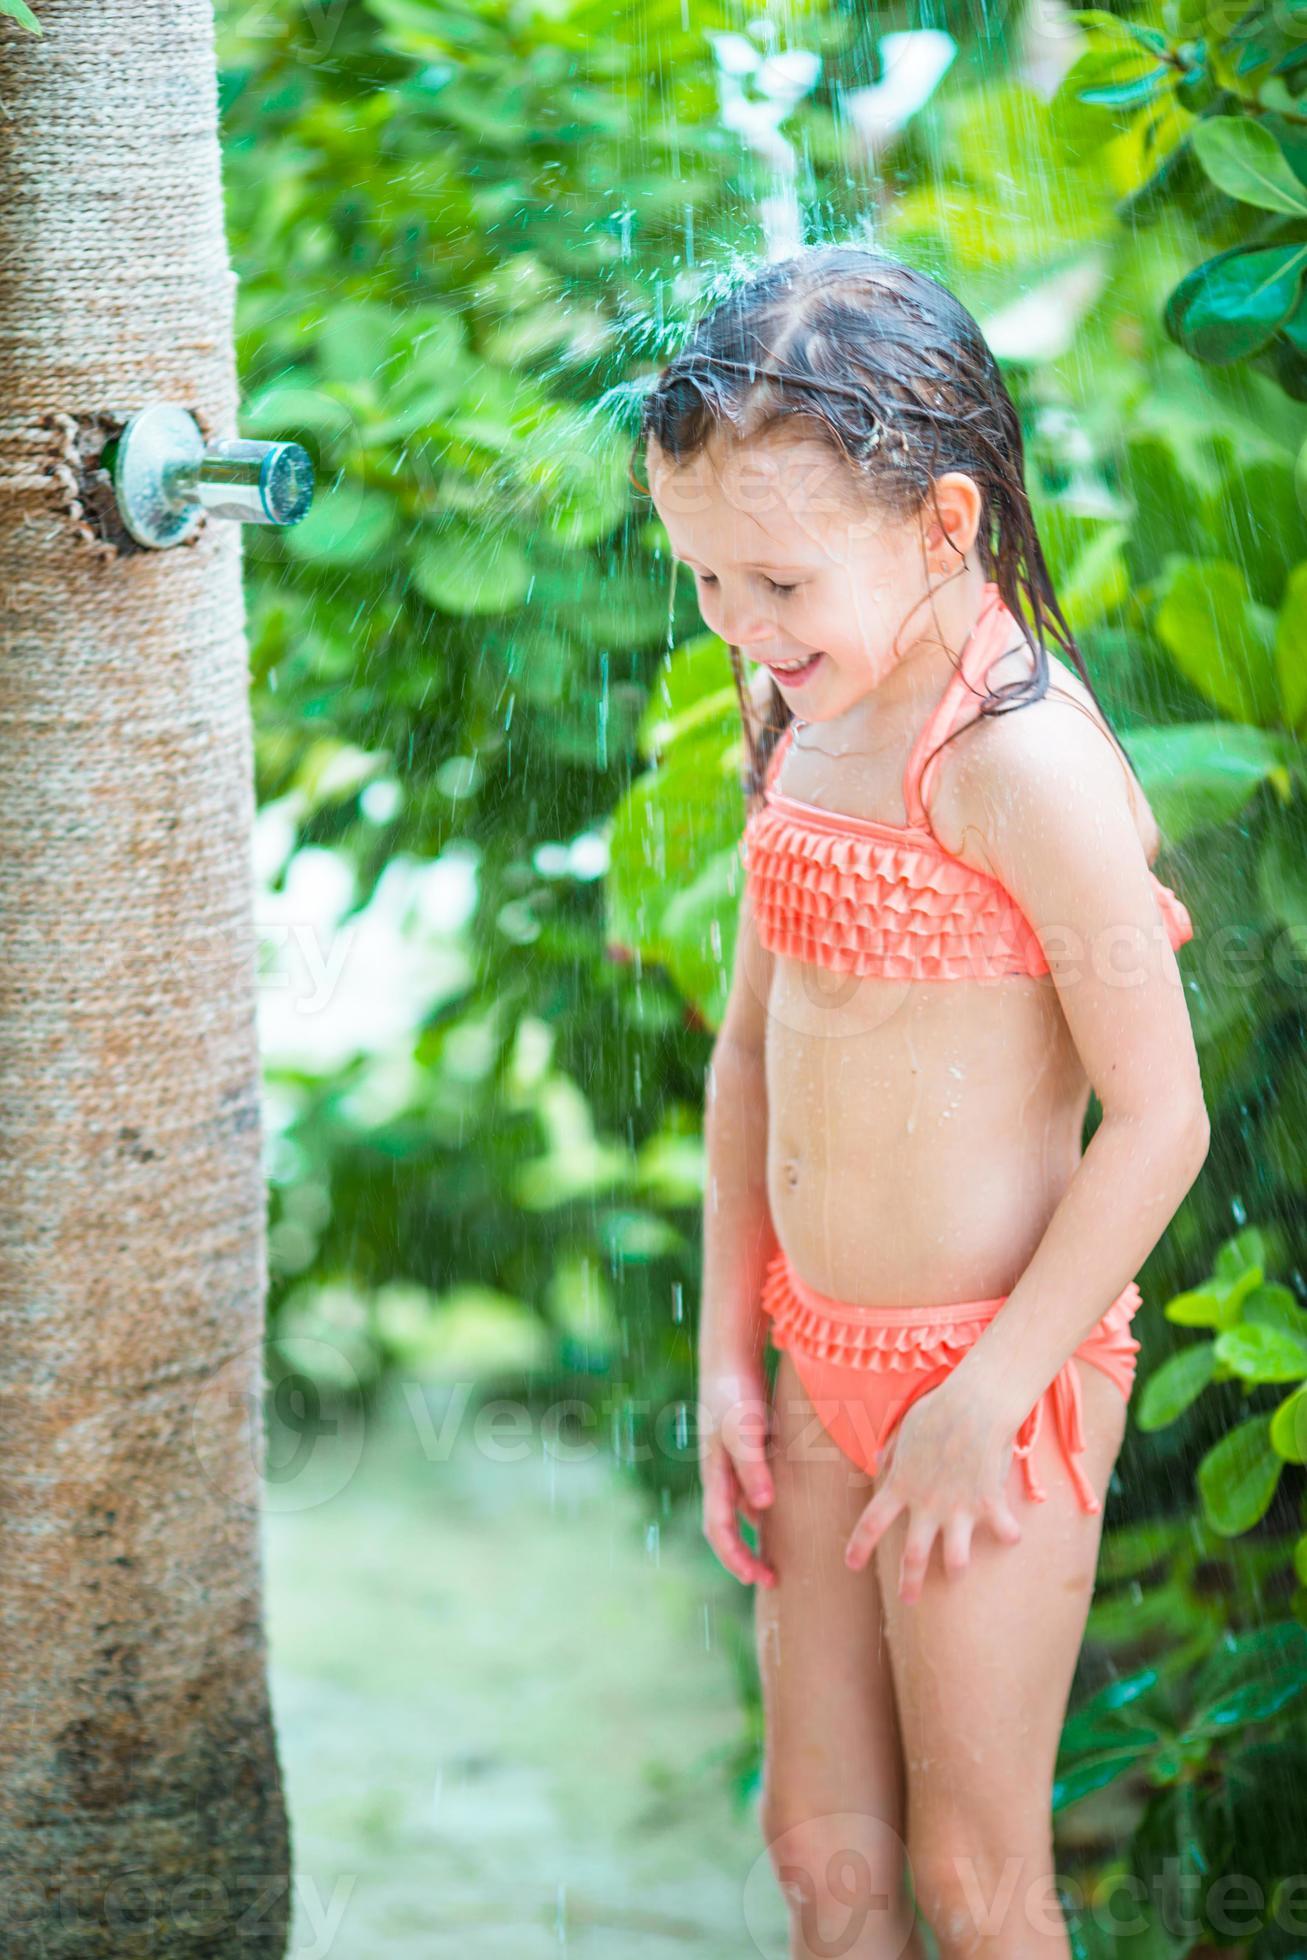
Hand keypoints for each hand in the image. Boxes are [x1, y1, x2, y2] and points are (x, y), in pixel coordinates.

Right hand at [698, 1354, 776, 1588]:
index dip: (736, 1559)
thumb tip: (763, 1509)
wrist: (729, 1355)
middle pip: (727, 1527)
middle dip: (745, 1556)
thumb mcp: (743, 1429)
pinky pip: (756, 1485)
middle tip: (773, 1577)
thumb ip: (752, 1467)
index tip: (759, 1579)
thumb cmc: (732, 1392)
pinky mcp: (748, 1448)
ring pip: (742, 1508)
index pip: (720, 1531)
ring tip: (785, 1549)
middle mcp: (721, 1475)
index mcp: (714, 1476)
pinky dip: (769, 1502)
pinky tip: (792, 1506)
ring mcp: (732, 1462)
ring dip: (758, 1532)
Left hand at [843, 1376, 1023, 1602]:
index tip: (851, 1564)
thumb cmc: (938, 1410)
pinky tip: (1012, 1535)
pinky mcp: (988, 1502)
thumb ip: (893, 1452)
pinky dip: (1009, 1533)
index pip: (871, 1523)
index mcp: (901, 1485)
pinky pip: (1002, 1530)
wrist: (973, 1403)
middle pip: (913, 1556)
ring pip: (956, 1559)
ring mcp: (958, 1507)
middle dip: (909, 1583)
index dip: (858, 1547)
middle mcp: (926, 1504)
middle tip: (908, 1600)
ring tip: (957, 1573)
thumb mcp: (904, 1430)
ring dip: (956, 1568)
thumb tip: (879, 1461)